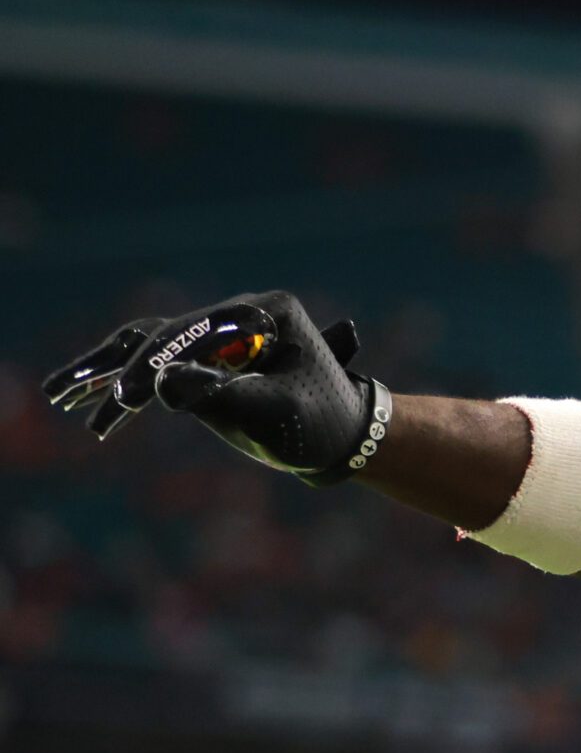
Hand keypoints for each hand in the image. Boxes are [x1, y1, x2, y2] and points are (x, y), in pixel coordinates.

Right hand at [43, 292, 389, 482]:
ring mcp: (224, 333)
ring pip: (154, 342)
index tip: (130, 397)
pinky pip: (158, 360)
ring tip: (61, 394)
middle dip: (125, 368)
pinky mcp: (211, 356)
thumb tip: (161, 382)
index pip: (196, 333)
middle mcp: (241, 313)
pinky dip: (124, 380)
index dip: (157, 364)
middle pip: (169, 333)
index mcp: (266, 313)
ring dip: (110, 369)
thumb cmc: (320, 427)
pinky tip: (90, 403)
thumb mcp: (274, 414)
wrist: (347, 439)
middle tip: (91, 402)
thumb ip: (220, 395)